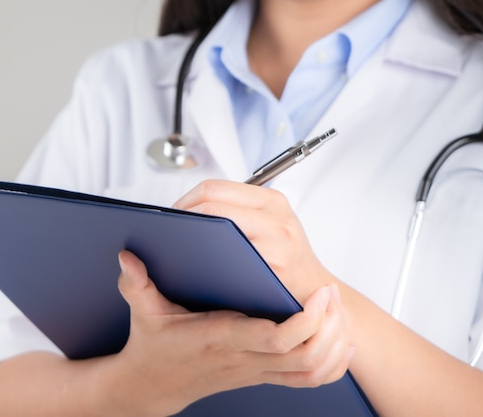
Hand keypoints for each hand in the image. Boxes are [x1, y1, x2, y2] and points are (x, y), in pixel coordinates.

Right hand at [113, 250, 352, 415]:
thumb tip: (127, 258)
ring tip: (336, 311)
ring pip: (311, 370)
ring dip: (332, 343)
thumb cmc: (154, 348)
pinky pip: (306, 379)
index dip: (305, 321)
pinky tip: (337, 343)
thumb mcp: (143, 313)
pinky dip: (329, 365)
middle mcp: (244, 357)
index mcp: (221, 338)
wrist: (154, 384)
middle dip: (328, 325)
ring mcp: (255, 369)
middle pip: (304, 354)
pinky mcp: (260, 374)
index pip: (275, 339)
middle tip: (331, 293)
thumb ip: (135, 284)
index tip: (318, 293)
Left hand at [173, 179, 330, 302]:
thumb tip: (186, 211)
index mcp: (271, 200)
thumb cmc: (286, 260)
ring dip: (190, 239)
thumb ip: (239, 212)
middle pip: (211, 206)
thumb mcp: (272, 224)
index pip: (213, 189)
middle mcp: (277, 217)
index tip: (171, 218)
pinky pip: (228, 260)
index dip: (184, 202)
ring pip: (218, 230)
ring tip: (178, 248)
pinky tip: (196, 270)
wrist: (315, 292)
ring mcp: (278, 242)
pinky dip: (207, 262)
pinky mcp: (276, 268)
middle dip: (182, 219)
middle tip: (167, 235)